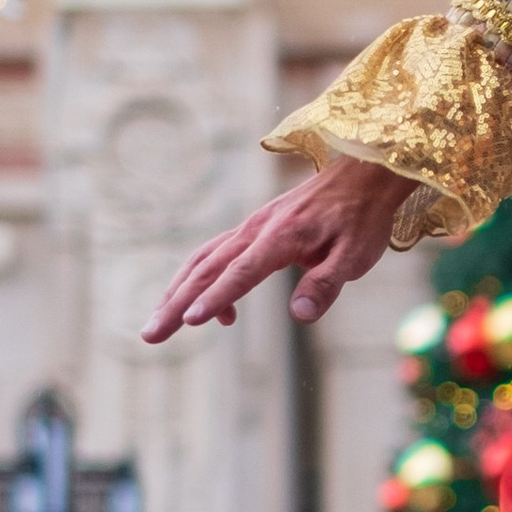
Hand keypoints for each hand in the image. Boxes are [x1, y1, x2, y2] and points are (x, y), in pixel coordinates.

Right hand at [142, 158, 406, 340]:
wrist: (360, 176)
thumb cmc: (361, 219)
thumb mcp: (356, 255)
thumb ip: (326, 284)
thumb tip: (300, 315)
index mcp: (282, 236)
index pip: (242, 272)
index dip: (217, 297)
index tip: (192, 321)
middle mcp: (256, 230)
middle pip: (207, 269)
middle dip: (176, 304)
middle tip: (150, 335)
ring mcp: (249, 228)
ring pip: (203, 261)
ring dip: (176, 294)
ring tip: (157, 325)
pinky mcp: (251, 231)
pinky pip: (216, 257)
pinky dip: (203, 283)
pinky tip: (217, 315)